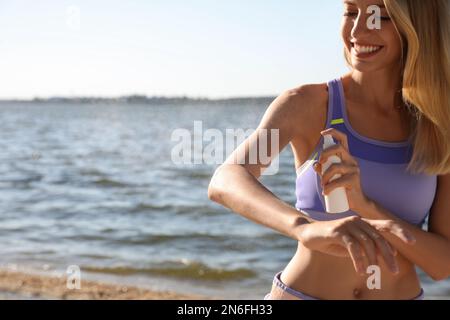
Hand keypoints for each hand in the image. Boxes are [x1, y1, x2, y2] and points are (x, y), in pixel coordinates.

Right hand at [296, 216, 415, 274]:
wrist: (307, 233)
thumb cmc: (329, 240)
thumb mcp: (349, 245)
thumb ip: (363, 248)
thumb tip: (379, 257)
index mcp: (362, 223)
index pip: (385, 225)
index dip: (399, 231)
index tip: (412, 242)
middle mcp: (357, 221)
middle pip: (378, 238)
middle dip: (388, 256)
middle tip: (393, 270)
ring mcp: (347, 225)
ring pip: (367, 243)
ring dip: (372, 260)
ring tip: (373, 273)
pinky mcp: (338, 231)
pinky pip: (353, 247)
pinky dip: (358, 260)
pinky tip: (360, 270)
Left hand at [313, 128, 368, 211]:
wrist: (357, 202)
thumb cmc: (341, 188)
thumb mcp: (330, 177)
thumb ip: (322, 170)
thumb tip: (315, 165)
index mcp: (346, 157)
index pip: (343, 139)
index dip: (333, 132)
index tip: (322, 132)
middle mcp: (351, 160)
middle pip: (339, 148)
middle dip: (325, 153)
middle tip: (320, 163)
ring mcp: (354, 170)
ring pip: (335, 167)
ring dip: (325, 176)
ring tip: (323, 185)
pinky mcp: (354, 180)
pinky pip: (338, 181)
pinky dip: (329, 187)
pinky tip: (325, 192)